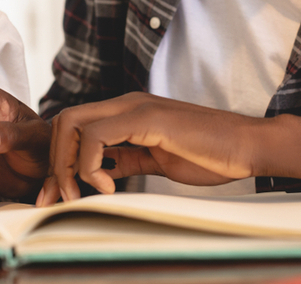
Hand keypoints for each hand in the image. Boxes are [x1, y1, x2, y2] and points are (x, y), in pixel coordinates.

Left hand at [40, 92, 300, 205]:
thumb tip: (98, 172)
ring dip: (65, 164)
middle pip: (63, 121)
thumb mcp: (155, 159)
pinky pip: (96, 136)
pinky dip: (89, 164)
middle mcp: (125, 103)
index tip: (56, 195)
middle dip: (53, 162)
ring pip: (71, 124)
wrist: (247, 145)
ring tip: (81, 193)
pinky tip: (107, 185)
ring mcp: (135, 106)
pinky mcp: (147, 118)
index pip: (73, 126)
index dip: (57, 160)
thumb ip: (125, 159)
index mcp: (126, 111)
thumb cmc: (209, 154)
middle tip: (63, 196)